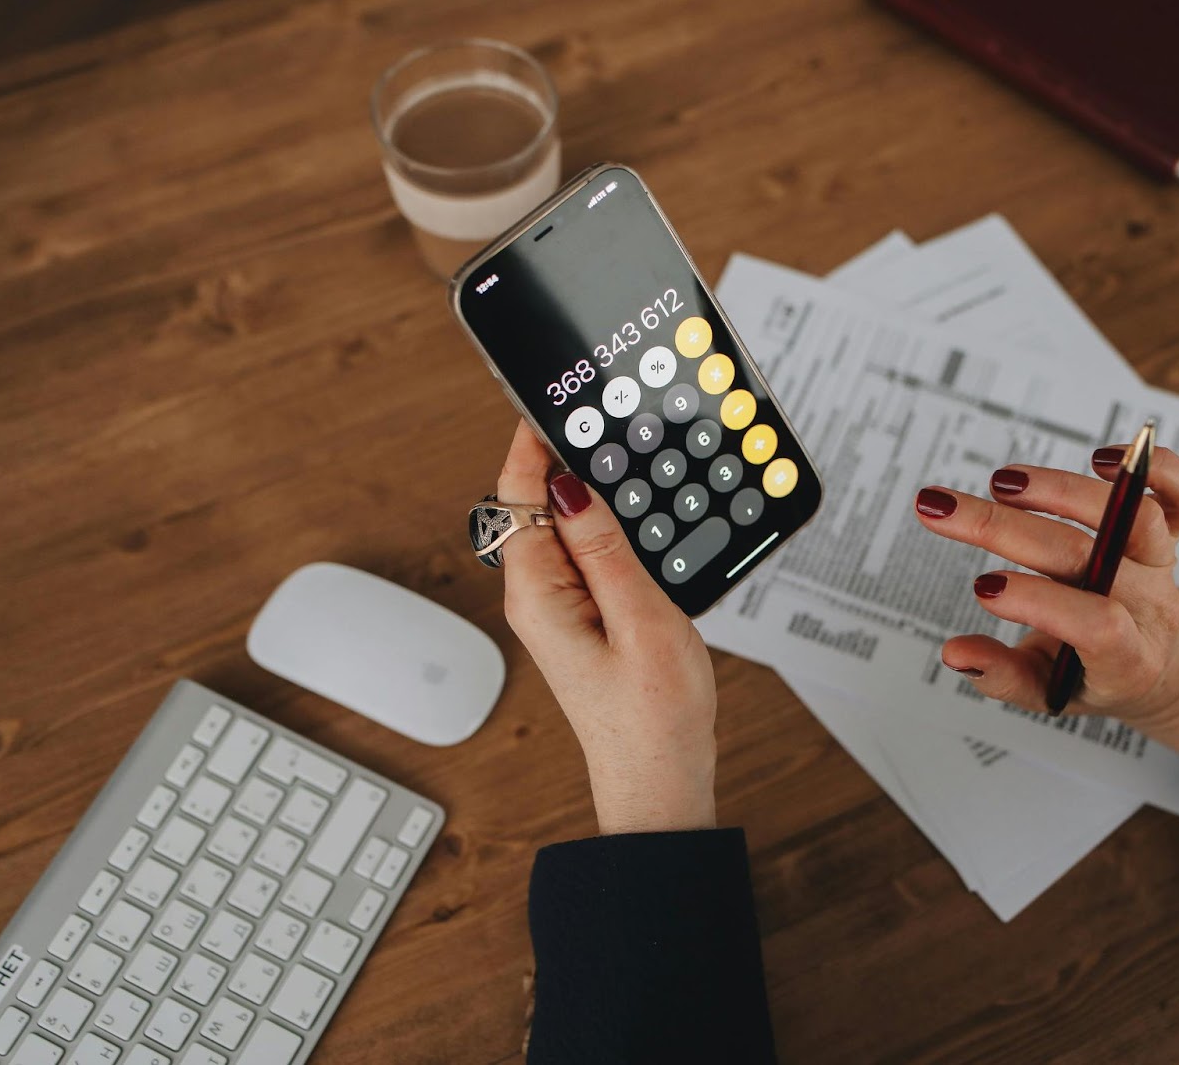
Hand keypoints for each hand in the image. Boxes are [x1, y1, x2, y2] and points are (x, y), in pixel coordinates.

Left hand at [496, 421, 717, 833]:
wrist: (661, 779)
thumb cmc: (652, 718)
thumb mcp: (640, 621)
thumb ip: (604, 549)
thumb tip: (568, 486)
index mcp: (538, 595)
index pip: (517, 496)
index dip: (533, 442)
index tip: (555, 400)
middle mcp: (538, 597)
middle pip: (538, 504)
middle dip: (569, 459)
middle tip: (610, 421)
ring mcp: (560, 606)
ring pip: (567, 526)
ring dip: (595, 494)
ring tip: (630, 460)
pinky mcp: (584, 615)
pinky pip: (588, 552)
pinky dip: (611, 527)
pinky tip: (641, 518)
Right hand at [914, 446, 1178, 756]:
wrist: (1158, 661)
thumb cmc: (1093, 673)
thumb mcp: (1047, 691)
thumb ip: (1002, 677)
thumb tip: (955, 652)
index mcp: (1126, 659)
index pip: (1096, 624)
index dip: (1040, 602)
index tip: (981, 585)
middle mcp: (1152, 606)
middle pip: (1090, 557)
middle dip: (1006, 528)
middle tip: (942, 510)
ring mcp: (1165, 565)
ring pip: (1133, 515)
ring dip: (1063, 490)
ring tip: (1000, 483)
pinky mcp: (1177, 532)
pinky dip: (1161, 468)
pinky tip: (1102, 460)